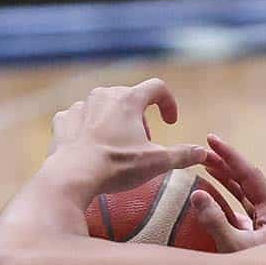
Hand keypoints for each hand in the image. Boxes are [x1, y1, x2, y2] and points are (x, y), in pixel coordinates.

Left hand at [49, 79, 208, 195]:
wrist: (72, 176)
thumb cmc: (116, 166)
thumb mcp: (156, 163)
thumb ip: (182, 155)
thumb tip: (202, 152)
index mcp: (129, 99)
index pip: (157, 88)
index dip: (168, 103)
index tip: (169, 122)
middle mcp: (104, 95)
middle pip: (129, 98)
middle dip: (140, 118)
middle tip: (143, 143)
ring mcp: (81, 106)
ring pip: (103, 106)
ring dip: (113, 122)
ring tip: (116, 146)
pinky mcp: (63, 120)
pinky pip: (79, 118)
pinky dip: (88, 129)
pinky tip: (91, 145)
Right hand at [189, 134, 265, 251]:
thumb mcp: (232, 247)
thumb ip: (215, 220)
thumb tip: (197, 194)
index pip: (251, 175)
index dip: (230, 156)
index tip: (211, 140)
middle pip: (247, 180)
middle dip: (225, 163)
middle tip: (203, 148)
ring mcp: (262, 223)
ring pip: (241, 193)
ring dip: (223, 177)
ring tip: (203, 162)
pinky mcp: (251, 233)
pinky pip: (235, 207)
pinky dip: (221, 196)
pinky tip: (206, 188)